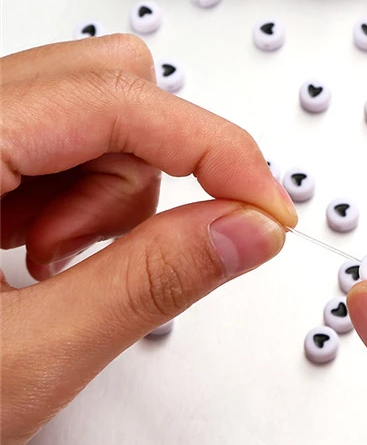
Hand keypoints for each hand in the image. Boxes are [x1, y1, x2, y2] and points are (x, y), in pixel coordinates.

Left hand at [0, 35, 296, 444]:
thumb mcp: (18, 362)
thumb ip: (150, 284)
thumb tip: (247, 230)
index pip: (115, 100)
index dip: (213, 149)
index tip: (264, 207)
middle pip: (107, 81)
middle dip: (148, 167)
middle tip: (124, 249)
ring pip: (92, 109)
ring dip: (110, 189)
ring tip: (56, 267)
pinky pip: (61, 144)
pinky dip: (80, 197)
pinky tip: (37, 254)